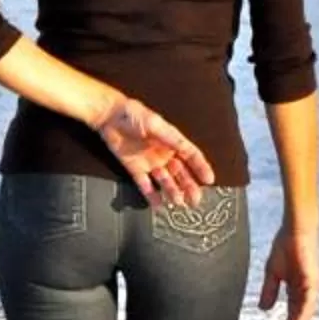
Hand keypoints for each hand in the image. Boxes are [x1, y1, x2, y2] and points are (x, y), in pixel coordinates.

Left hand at [94, 94, 212, 209]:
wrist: (109, 116)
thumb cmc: (133, 114)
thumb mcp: (155, 124)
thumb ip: (171, 138)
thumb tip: (187, 149)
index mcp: (171, 141)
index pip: (191, 156)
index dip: (201, 168)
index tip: (209, 180)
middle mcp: (163, 153)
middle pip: (180, 172)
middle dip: (189, 186)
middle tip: (195, 200)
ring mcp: (150, 162)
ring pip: (165, 180)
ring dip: (172, 191)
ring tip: (178, 202)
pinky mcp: (135, 168)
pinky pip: (145, 185)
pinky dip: (151, 195)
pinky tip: (158, 205)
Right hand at [257, 220, 318, 319]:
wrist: (294, 228)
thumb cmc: (286, 246)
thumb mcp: (272, 272)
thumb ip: (269, 290)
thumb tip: (263, 310)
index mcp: (297, 290)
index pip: (292, 315)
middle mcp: (306, 291)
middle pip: (300, 317)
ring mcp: (310, 286)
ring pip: (305, 312)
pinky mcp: (312, 279)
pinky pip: (308, 300)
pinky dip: (304, 312)